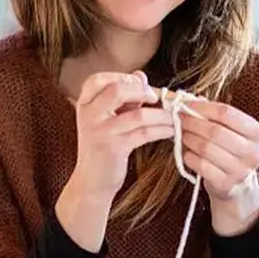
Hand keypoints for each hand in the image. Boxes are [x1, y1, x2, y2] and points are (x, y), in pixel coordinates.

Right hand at [72, 71, 172, 196]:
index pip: (98, 79)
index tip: (141, 85)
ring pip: (138, 115)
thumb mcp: (108, 117)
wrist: (92, 181)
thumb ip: (124, 96)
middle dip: (143, 92)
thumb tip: (140, 75)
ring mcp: (100, 131)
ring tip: (173, 118)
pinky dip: (161, 130)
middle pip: (117, 90)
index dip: (123, 78)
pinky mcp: (114, 148)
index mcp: (85, 103)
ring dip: (161, 115)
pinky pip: (144, 133)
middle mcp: (88, 114)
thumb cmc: (104, 145)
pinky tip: (171, 131)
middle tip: (157, 98)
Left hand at [178, 99, 258, 235]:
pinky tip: (187, 152)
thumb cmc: (230, 150)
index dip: (203, 108)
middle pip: (215, 131)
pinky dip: (189, 156)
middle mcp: (253, 152)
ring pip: (206, 148)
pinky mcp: (226, 184)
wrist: (237, 185)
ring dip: (189, 138)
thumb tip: (189, 99)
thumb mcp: (230, 130)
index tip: (187, 105)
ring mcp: (241, 170)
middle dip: (193, 123)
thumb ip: (213, 114)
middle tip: (179, 119)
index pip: (227, 113)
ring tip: (182, 134)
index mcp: (257, 133)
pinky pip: (201, 165)